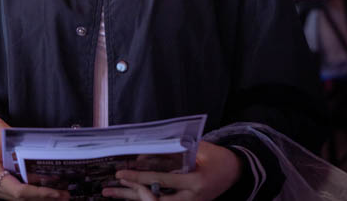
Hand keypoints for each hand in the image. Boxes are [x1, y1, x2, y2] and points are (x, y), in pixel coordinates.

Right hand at [0, 114, 67, 198]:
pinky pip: (11, 194)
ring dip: (36, 198)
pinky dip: (27, 193)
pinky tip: (42, 191)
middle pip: (18, 198)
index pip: (19, 190)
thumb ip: (26, 158)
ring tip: (57, 195)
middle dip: (42, 198)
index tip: (57, 193)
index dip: (39, 193)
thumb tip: (50, 172)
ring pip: (15, 199)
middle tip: (64, 196)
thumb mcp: (11, 141)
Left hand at [103, 141, 240, 199]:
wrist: (236, 171)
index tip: (121, 173)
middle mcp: (192, 198)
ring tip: (110, 192)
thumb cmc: (216, 157)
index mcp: (195, 182)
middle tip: (111, 187)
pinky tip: (128, 194)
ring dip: (133, 199)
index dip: (140, 178)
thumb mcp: (198, 150)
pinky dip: (144, 199)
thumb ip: (174, 153)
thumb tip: (145, 154)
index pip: (162, 181)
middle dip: (132, 195)